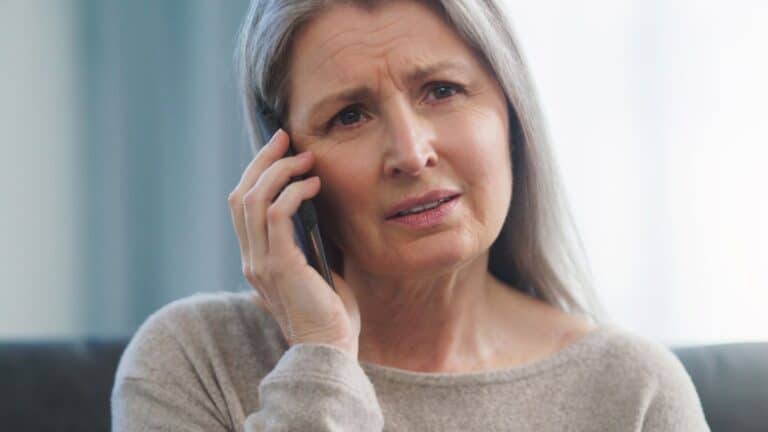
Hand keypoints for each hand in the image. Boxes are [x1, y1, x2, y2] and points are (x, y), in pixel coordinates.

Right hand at [227, 128, 359, 357]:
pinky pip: (277, 215)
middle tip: (285, 137)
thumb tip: (317, 204)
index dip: (256, 172)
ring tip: (306, 158)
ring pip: (254, 199)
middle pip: (241, 195)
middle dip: (262, 160)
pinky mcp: (279, 266)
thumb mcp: (314, 266)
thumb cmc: (330, 310)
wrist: (331, 349)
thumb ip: (306, 239)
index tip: (279, 149)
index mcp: (254, 259)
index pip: (242, 205)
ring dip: (279, 171)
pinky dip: (294, 192)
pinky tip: (314, 185)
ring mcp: (260, 263)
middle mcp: (250, 259)